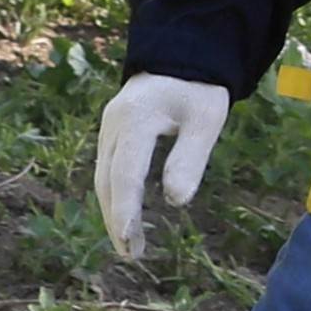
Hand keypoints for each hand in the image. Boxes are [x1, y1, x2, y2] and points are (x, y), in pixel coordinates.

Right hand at [95, 74, 228, 257]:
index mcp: (136, 120)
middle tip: (131, 254)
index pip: (125, 172)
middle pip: (108, 180)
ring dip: (113, 212)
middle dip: (116, 219)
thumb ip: (190, 158)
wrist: (182, 56)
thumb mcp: (206, 120)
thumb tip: (176, 202)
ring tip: (129, 246)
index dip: (125, 208)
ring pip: (104, 178)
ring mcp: (108, 129)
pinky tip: (125, 218)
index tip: (127, 238)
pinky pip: (108, 170)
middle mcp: (113, 125)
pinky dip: (114, 196)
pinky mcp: (112, 133)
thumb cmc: (199, 89)